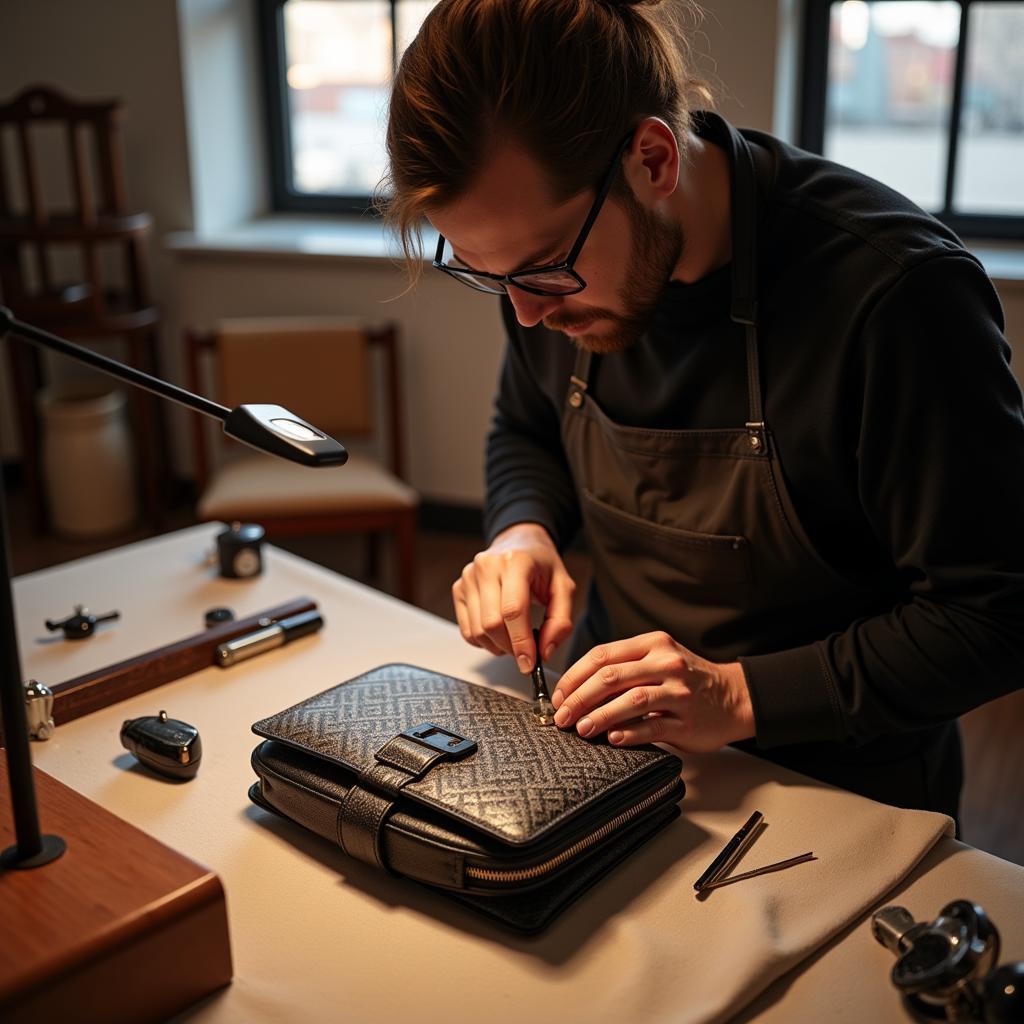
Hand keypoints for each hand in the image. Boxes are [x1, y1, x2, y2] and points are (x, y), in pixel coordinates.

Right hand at [452, 522, 575, 672]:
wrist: (518, 542)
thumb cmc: (541, 564)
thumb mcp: (563, 588)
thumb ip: (561, 621)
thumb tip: (544, 652)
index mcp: (516, 561)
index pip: (513, 610)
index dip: (521, 642)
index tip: (529, 663)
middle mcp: (487, 566)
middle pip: (492, 623)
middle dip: (511, 647)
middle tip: (526, 652)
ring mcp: (469, 577)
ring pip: (477, 630)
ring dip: (497, 646)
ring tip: (514, 639)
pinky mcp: (459, 588)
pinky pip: (467, 630)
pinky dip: (483, 641)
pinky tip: (498, 634)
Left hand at [550, 631, 754, 751]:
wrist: (735, 697)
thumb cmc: (687, 680)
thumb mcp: (658, 659)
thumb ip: (624, 667)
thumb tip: (576, 689)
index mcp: (652, 644)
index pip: (602, 655)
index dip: (574, 676)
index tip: (558, 694)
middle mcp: (666, 663)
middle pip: (611, 677)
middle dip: (579, 697)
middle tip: (561, 715)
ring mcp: (678, 692)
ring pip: (631, 700)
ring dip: (600, 715)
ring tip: (581, 728)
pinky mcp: (687, 721)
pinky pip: (652, 726)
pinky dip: (629, 733)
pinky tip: (612, 739)